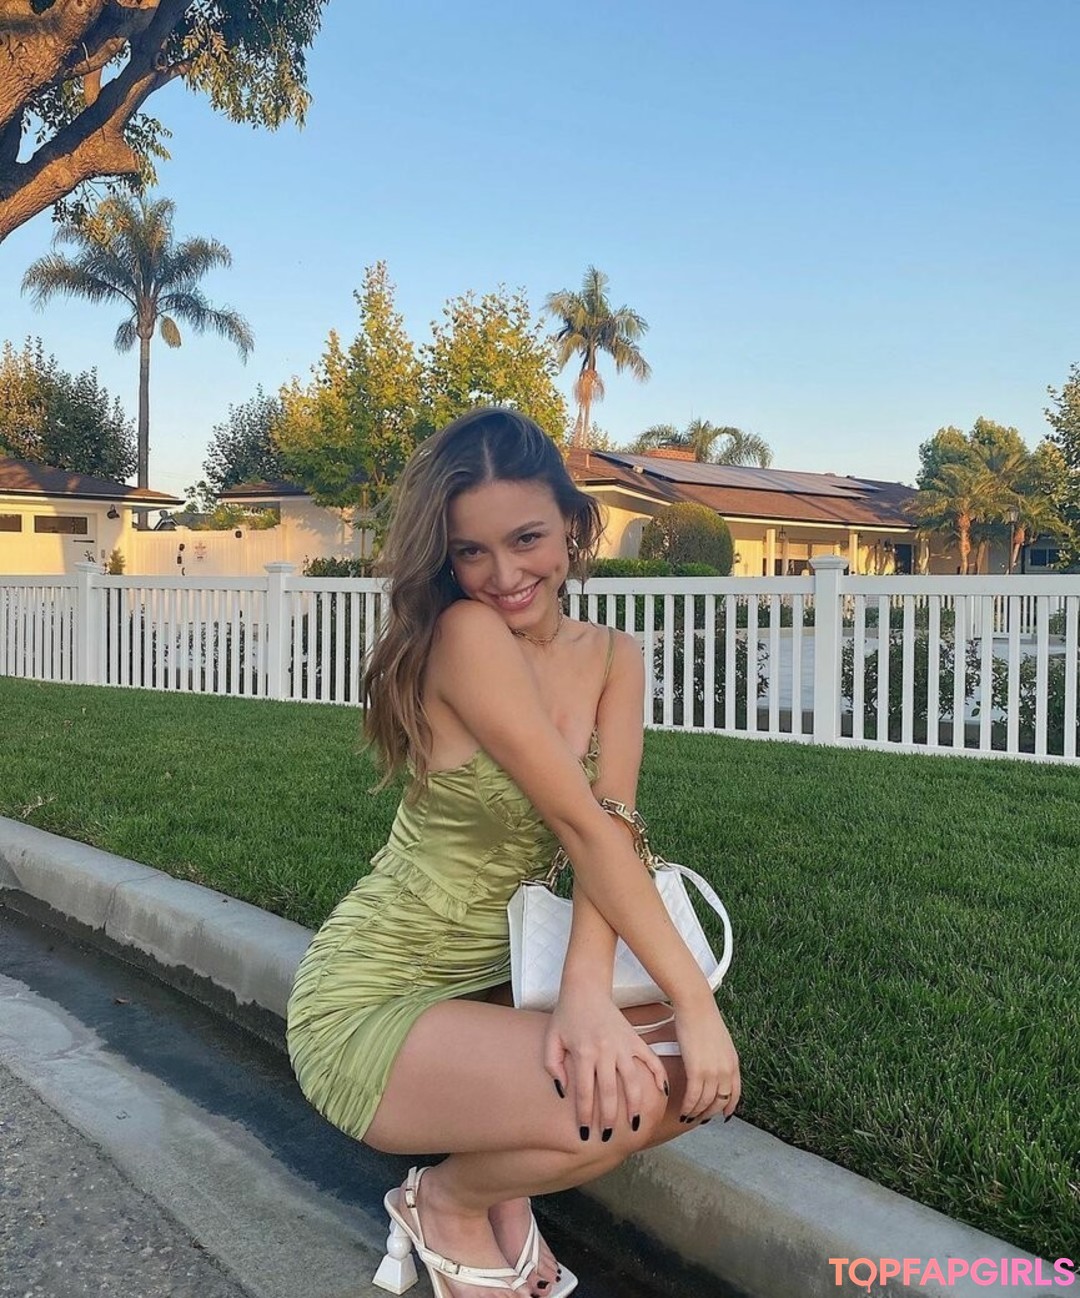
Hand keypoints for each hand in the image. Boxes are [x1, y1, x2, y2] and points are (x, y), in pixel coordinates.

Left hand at [544, 987, 668, 1137]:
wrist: (586, 988)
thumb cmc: (566, 1016)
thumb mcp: (551, 1040)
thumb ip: (553, 1067)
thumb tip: (563, 1093)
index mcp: (583, 1052)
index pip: (585, 1093)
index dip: (585, 1116)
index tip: (585, 1135)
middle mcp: (605, 1050)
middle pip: (610, 1092)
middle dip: (610, 1118)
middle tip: (610, 1137)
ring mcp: (623, 1044)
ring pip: (634, 1080)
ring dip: (636, 1104)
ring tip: (637, 1125)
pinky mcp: (635, 1038)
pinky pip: (651, 1060)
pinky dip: (659, 1076)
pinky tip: (663, 1094)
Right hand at [673, 999, 739, 1120]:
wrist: (695, 1005)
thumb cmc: (702, 1017)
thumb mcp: (719, 1040)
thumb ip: (720, 1056)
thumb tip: (713, 1064)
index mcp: (733, 1062)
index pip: (735, 1093)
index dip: (729, 1106)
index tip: (723, 1115)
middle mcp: (726, 1070)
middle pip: (721, 1101)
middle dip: (710, 1112)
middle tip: (700, 1117)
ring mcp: (713, 1072)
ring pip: (706, 1102)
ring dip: (697, 1112)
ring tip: (688, 1116)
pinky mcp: (697, 1070)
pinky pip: (694, 1097)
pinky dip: (689, 1107)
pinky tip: (683, 1111)